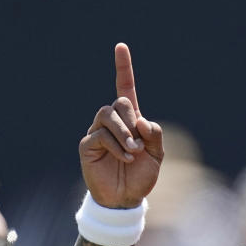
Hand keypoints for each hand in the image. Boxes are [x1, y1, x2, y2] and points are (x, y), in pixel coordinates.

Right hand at [78, 43, 163, 208]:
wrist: (126, 198)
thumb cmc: (141, 175)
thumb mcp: (157, 155)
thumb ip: (155, 135)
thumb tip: (141, 120)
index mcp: (131, 121)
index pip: (125, 89)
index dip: (123, 68)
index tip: (121, 47)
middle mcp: (112, 123)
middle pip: (119, 103)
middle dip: (132, 119)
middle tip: (140, 142)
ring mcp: (98, 132)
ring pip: (107, 115)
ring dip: (124, 132)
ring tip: (134, 151)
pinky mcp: (88, 145)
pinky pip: (101, 135)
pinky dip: (118, 146)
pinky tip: (126, 158)